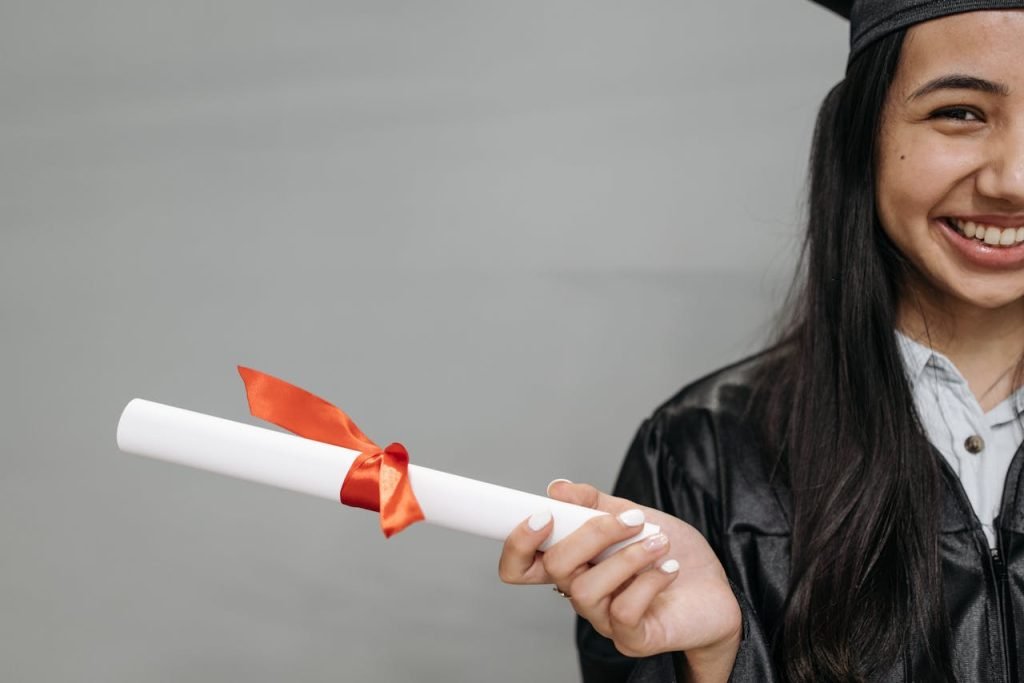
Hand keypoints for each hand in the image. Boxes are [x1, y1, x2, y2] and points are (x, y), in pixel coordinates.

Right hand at [498, 481, 741, 679]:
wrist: (715, 589)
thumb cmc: (672, 554)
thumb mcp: (634, 515)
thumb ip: (594, 503)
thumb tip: (558, 488)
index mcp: (574, 564)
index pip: (520, 565)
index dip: (517, 542)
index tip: (543, 515)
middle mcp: (582, 593)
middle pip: (554, 568)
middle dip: (591, 534)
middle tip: (631, 519)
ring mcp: (604, 619)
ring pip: (587, 590)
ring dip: (628, 557)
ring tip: (659, 542)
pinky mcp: (632, 638)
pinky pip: (623, 611)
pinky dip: (649, 581)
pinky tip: (669, 569)